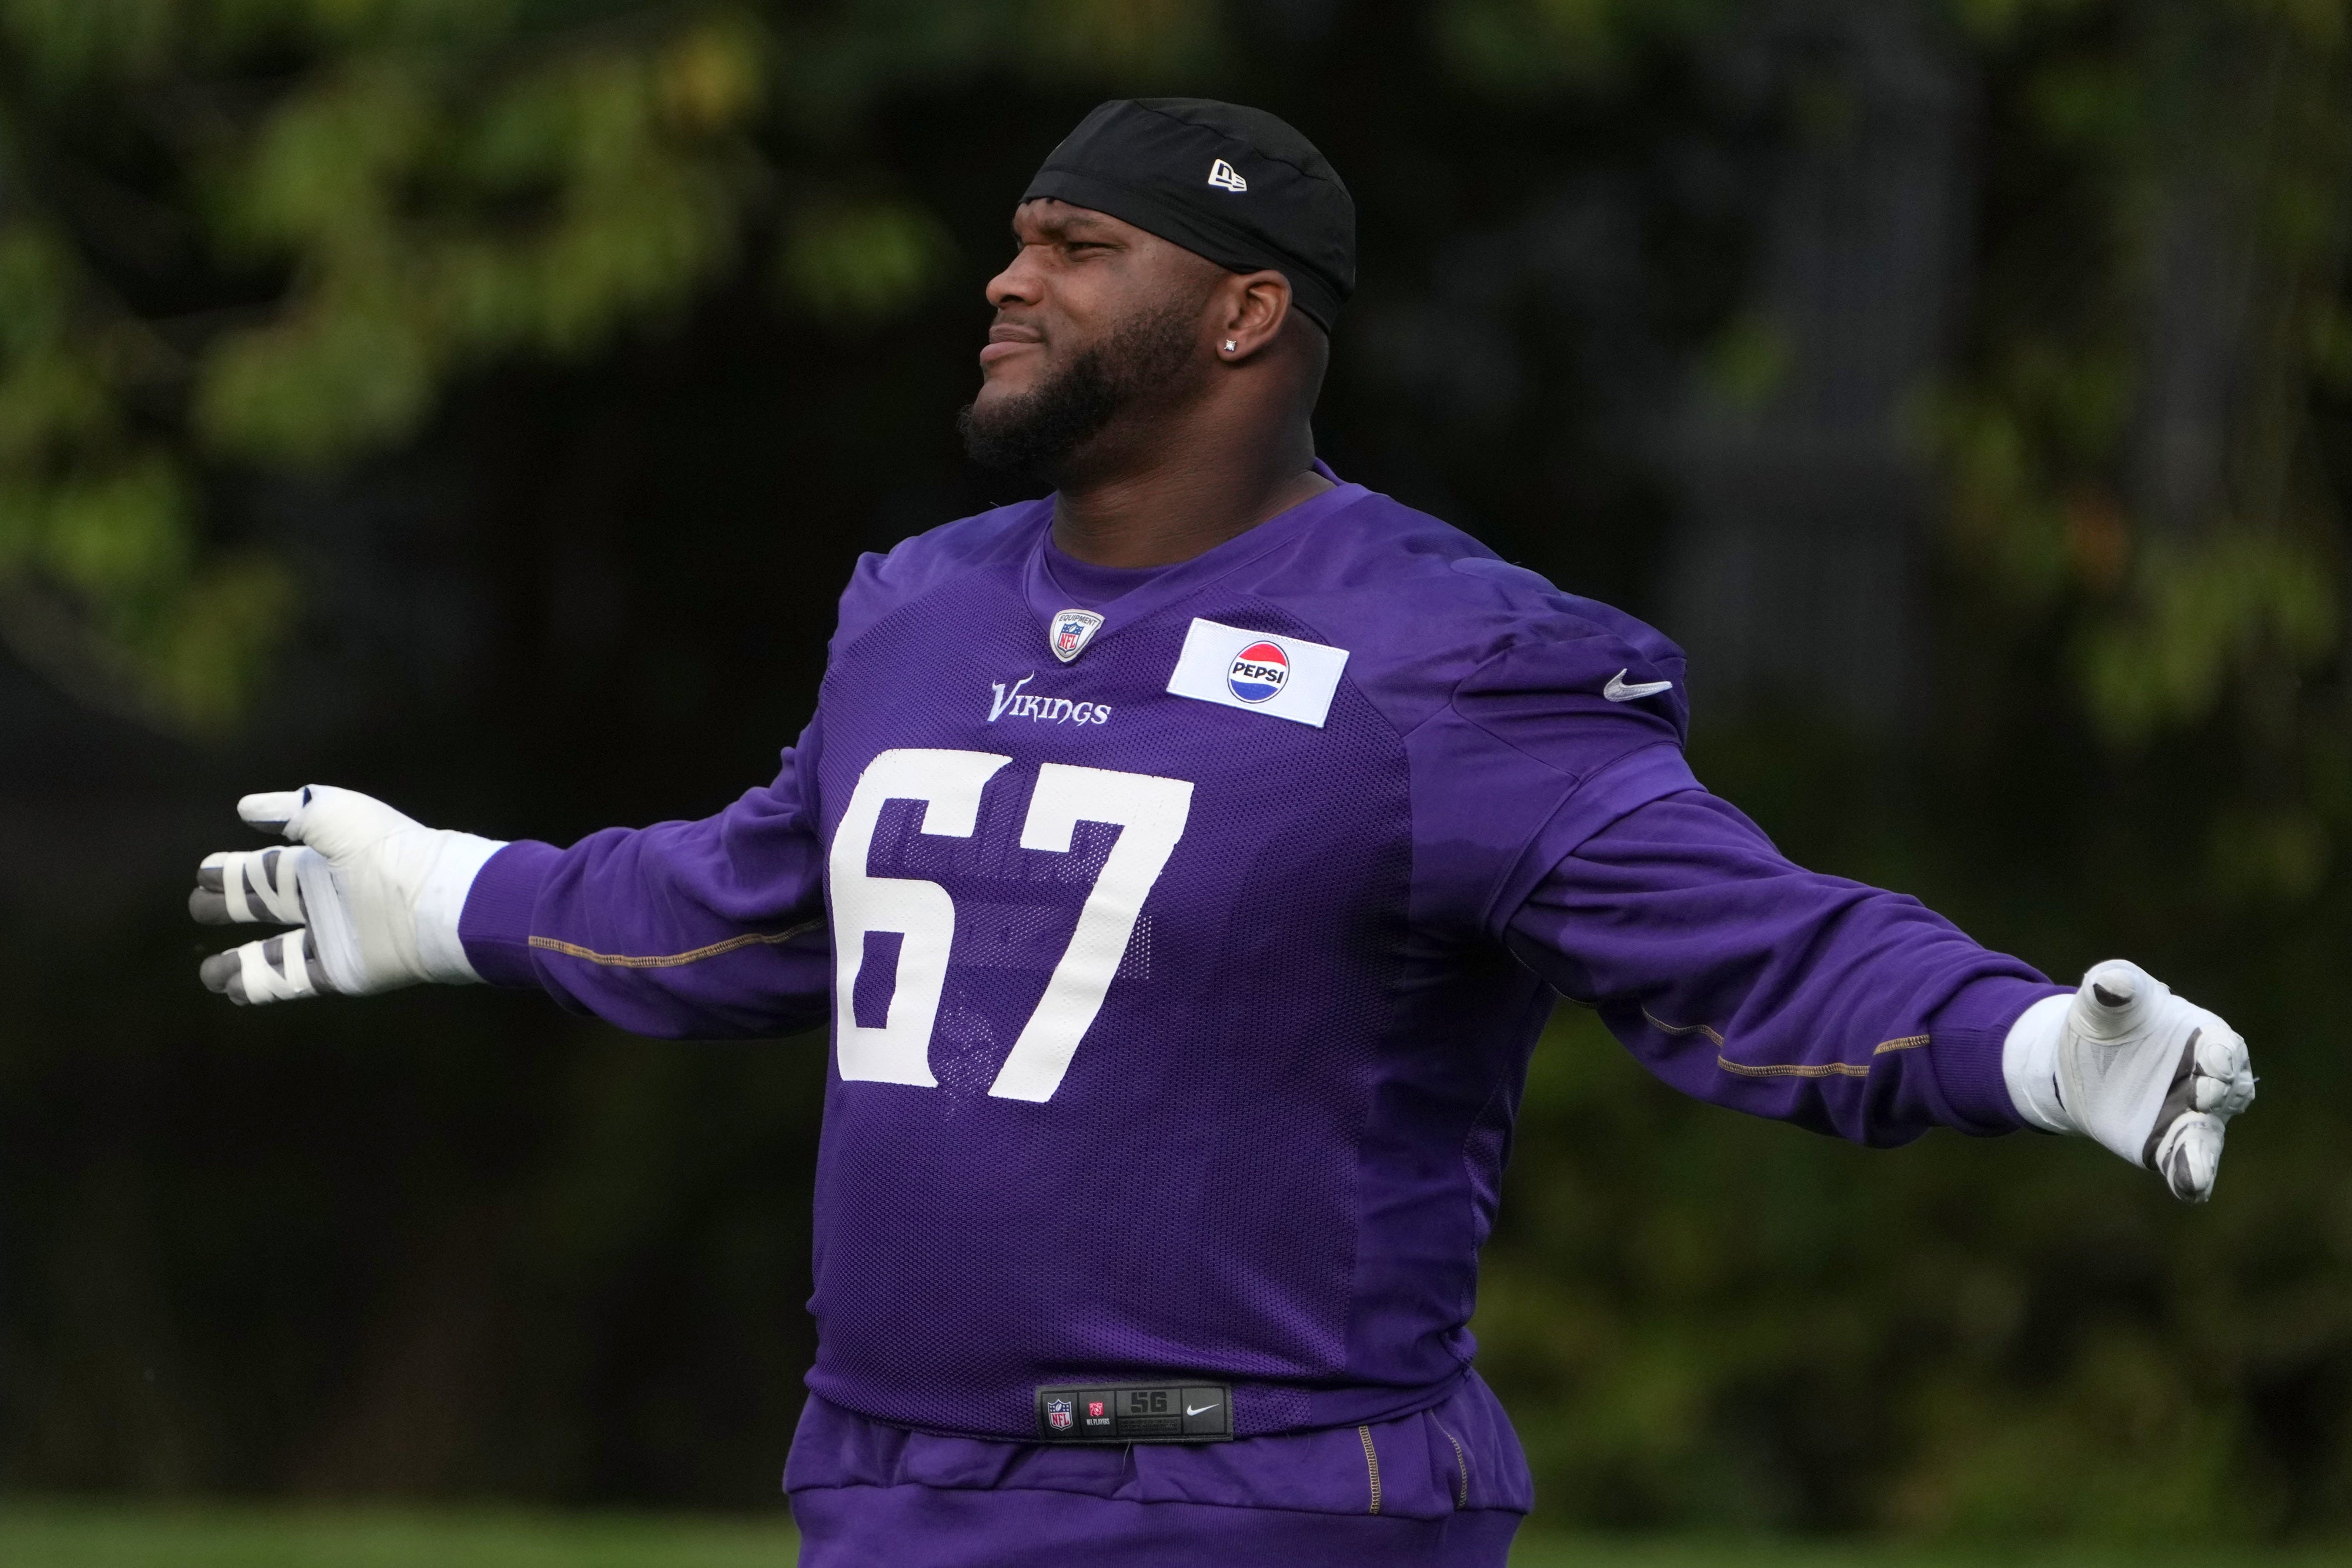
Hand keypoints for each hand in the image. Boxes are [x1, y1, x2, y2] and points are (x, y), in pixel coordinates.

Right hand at [191, 786, 504, 1004]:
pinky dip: (261, 985)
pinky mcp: (339, 971)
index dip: (234, 871)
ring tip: (207, 974)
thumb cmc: (384, 849)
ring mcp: (331, 938)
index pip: (269, 867)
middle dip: (231, 907)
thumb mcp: (333, 813)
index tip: (202, 873)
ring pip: (274, 953)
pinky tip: (233, 989)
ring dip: (239, 963)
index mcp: (323, 861)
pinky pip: (291, 981)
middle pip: (266, 906)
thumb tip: (245, 808)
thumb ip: (289, 810)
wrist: (430, 899)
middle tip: (197, 908)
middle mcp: (324, 900)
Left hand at [2004, 960, 2256, 1201]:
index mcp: (2203, 1037)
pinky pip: (2183, 1161)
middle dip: (2219, 1095)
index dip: (2220, 1054)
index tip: (2211, 1062)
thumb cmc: (2108, 1019)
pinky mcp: (2167, 1142)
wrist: (2081, 1058)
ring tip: (2197, 1173)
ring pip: (2207, 1135)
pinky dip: (2190, 1176)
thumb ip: (2111, 988)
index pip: (2223, 1046)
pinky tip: (2191, 1191)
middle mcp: (2208, 1080)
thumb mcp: (2104, 1000)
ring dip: (2204, 1153)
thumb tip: (2109, 983)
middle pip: (2227, 1092)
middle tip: (2204, 1097)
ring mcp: (2191, 1115)